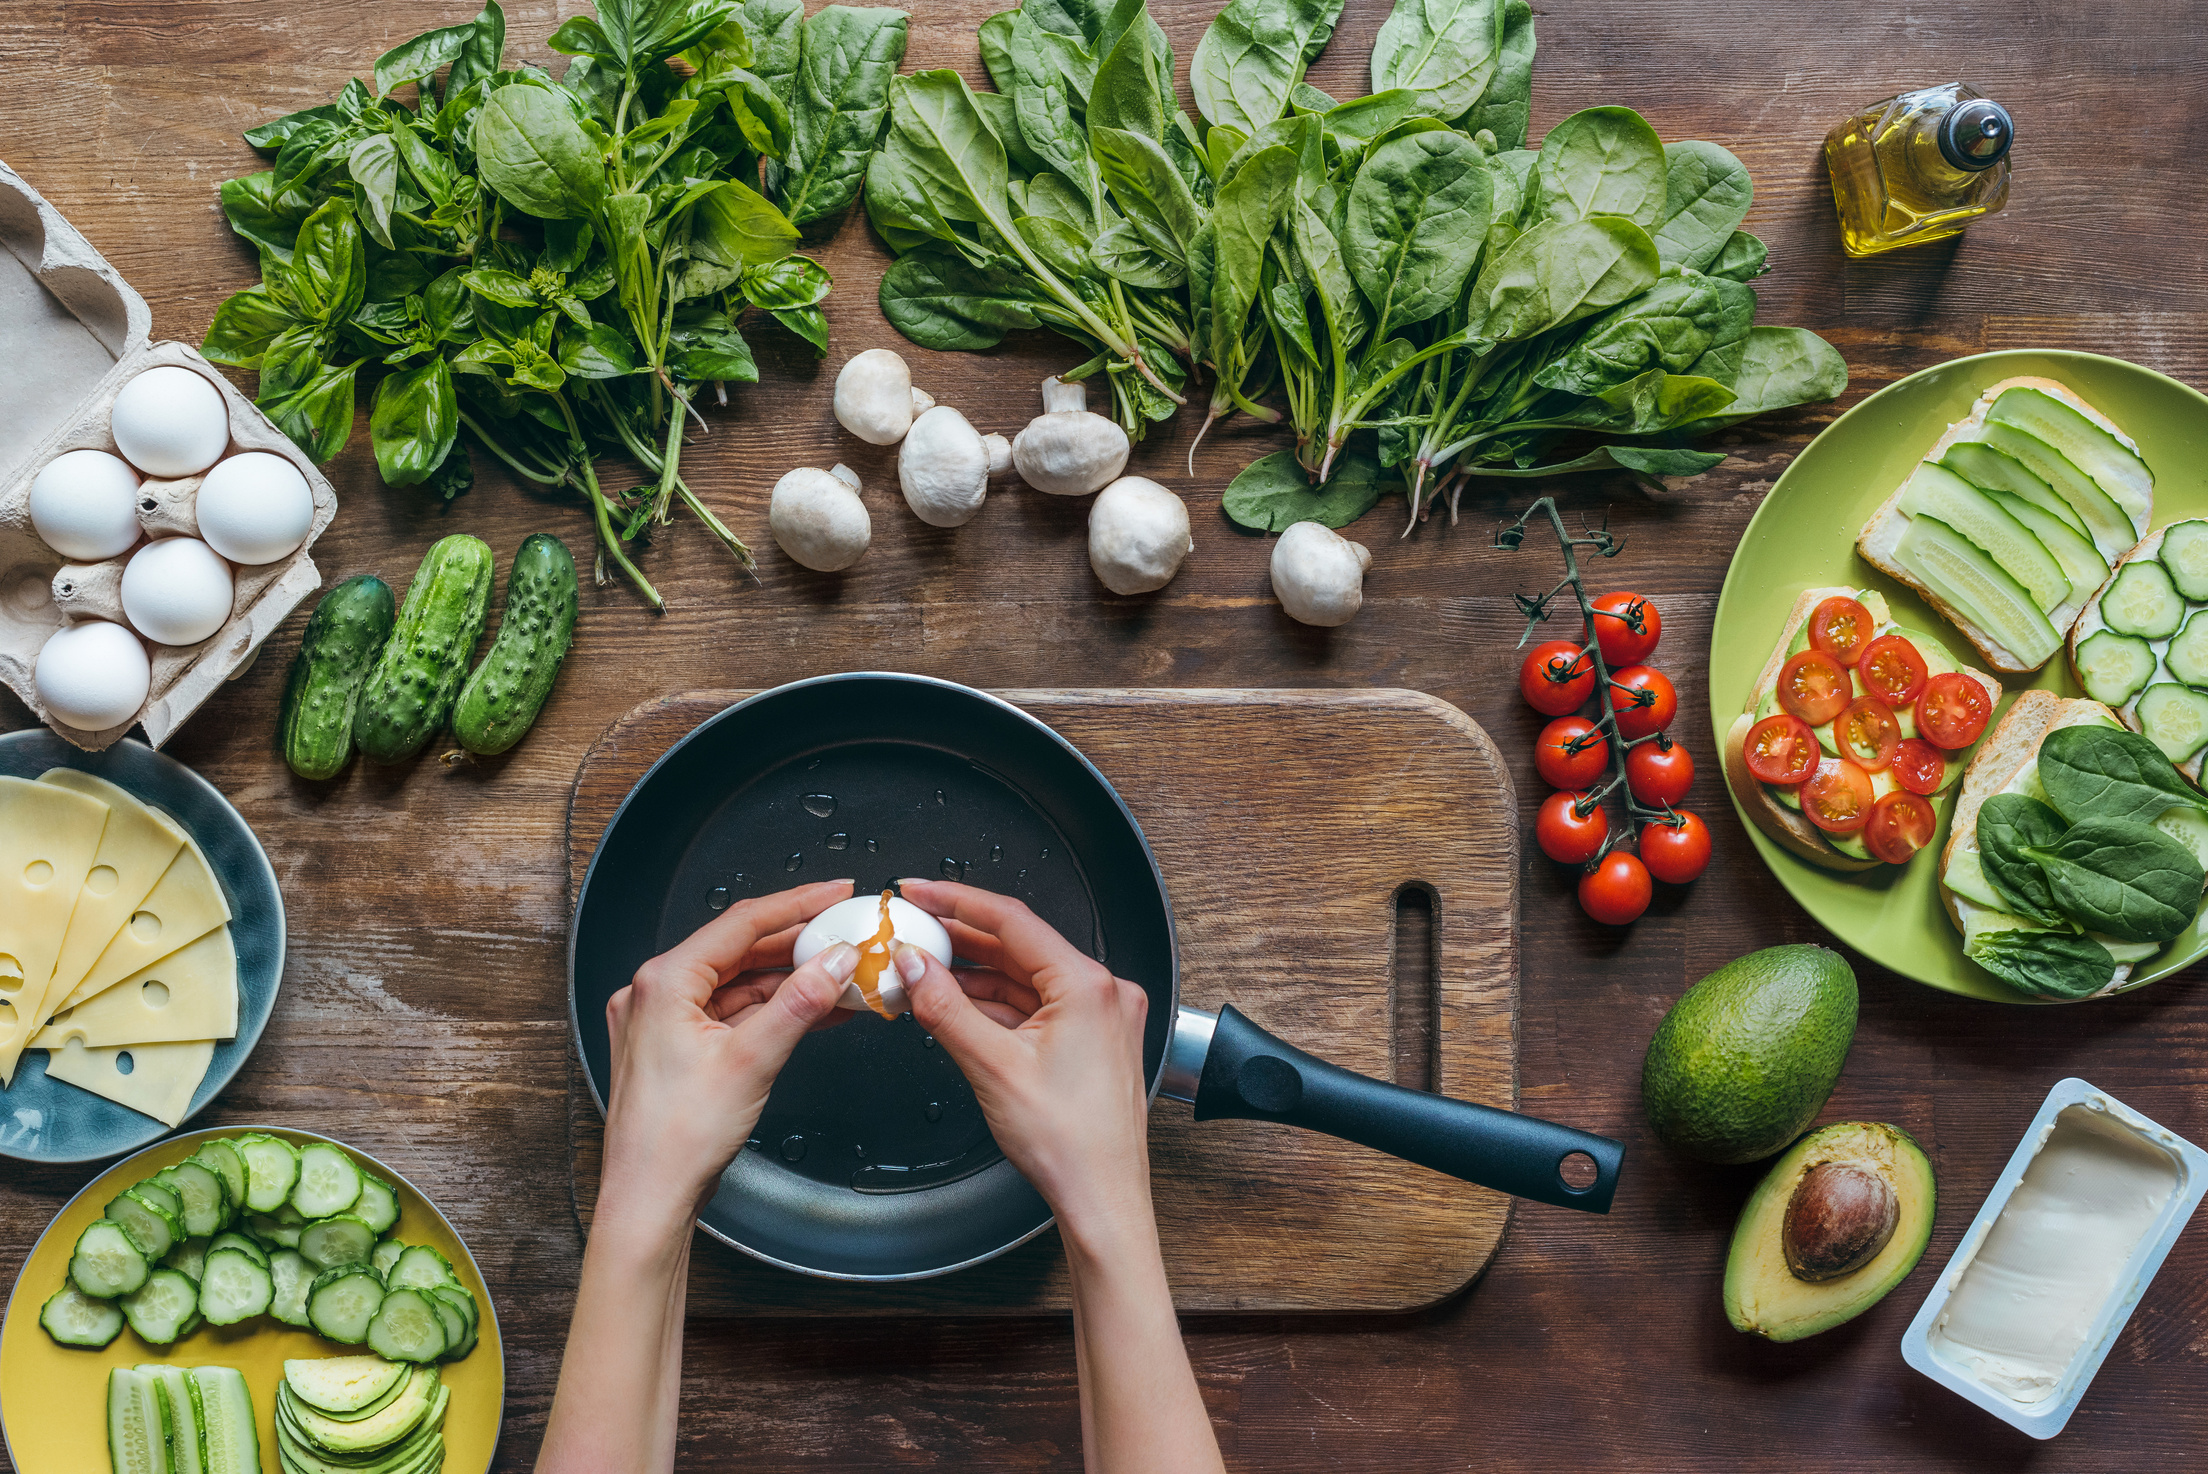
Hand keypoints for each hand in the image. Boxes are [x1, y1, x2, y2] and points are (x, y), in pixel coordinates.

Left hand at [599, 879, 857, 1230]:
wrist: (650, 1198)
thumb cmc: (675, 1140)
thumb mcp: (752, 1060)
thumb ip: (799, 1003)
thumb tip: (834, 963)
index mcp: (664, 982)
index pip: (742, 923)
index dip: (797, 904)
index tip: (836, 893)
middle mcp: (656, 994)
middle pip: (741, 950)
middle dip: (799, 945)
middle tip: (846, 934)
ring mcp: (664, 1022)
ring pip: (740, 984)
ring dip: (790, 980)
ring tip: (843, 976)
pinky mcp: (677, 1048)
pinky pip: (733, 1013)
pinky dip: (773, 1010)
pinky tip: (814, 1009)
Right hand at [895, 879, 1152, 1242]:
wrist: (1102, 1198)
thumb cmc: (1070, 1145)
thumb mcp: (992, 1067)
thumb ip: (945, 1007)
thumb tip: (914, 965)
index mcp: (1088, 986)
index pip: (1012, 920)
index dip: (956, 901)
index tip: (918, 891)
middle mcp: (1103, 992)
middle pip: (1018, 946)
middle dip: (959, 938)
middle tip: (911, 926)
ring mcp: (1099, 1016)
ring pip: (1024, 977)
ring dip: (973, 973)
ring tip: (922, 967)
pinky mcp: (1091, 1039)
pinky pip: (1034, 1004)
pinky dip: (993, 1002)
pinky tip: (955, 1002)